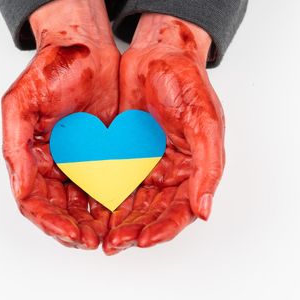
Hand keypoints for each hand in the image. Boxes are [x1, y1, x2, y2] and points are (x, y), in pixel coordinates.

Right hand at [2, 0, 118, 248]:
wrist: (86, 49)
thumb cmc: (50, 70)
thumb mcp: (21, 104)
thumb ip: (16, 148)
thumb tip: (21, 189)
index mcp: (31, 158)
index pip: (36, 203)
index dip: (51, 223)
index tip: (72, 233)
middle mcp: (55, 165)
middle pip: (60, 210)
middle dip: (74, 229)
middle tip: (92, 241)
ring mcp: (80, 161)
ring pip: (85, 203)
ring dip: (94, 222)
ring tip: (110, 235)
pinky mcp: (104, 154)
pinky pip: (109, 184)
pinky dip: (113, 202)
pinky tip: (123, 212)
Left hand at [103, 13, 224, 253]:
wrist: (158, 55)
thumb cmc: (188, 84)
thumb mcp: (205, 124)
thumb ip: (208, 167)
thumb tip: (205, 210)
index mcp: (195, 170)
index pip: (183, 211)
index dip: (165, 230)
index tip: (143, 240)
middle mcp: (172, 173)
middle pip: (155, 214)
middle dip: (136, 231)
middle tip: (115, 244)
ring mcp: (148, 165)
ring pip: (134, 204)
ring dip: (119, 222)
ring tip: (101, 236)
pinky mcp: (126, 155)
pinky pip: (115, 182)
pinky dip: (105, 199)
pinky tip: (91, 210)